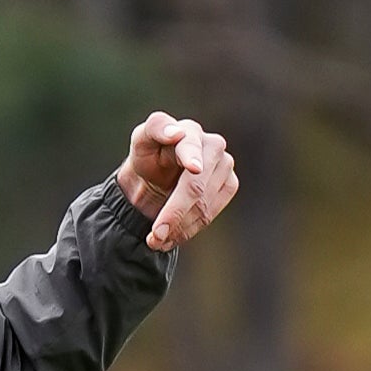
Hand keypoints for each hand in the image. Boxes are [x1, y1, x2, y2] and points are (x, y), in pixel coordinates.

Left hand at [115, 112, 238, 251]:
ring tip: (156, 240)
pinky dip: (188, 230)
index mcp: (189, 131)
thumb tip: (176, 133)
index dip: (191, 156)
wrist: (155, 177)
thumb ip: (154, 130)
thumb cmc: (148, 156)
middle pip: (195, 185)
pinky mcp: (229, 184)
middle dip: (174, 213)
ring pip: (203, 205)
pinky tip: (172, 235)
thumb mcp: (141, 141)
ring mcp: (224, 165)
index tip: (193, 168)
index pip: (190, 144)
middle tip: (155, 237)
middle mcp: (212, 145)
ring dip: (178, 228)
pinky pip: (210, 213)